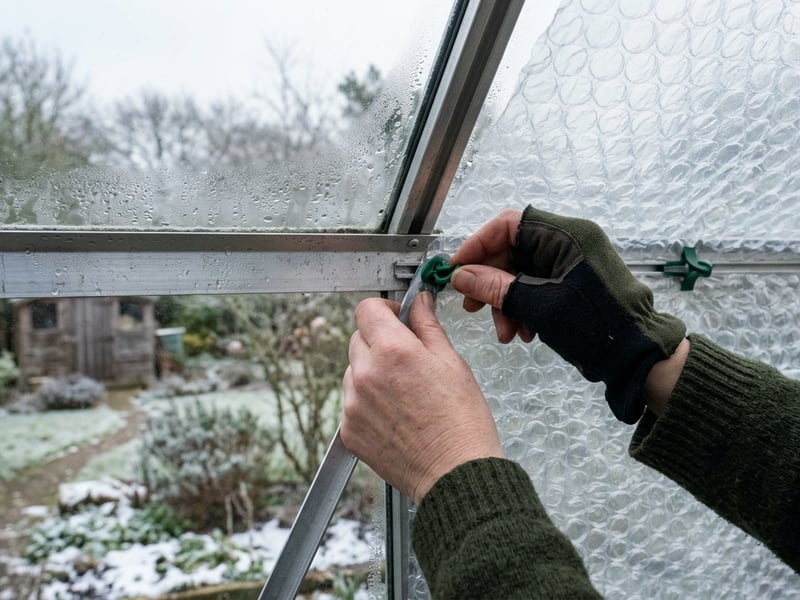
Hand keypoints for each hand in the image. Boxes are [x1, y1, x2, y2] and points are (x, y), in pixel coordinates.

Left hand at [341, 294, 503, 503]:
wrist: (455, 474)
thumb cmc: (461, 422)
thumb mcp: (452, 362)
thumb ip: (427, 326)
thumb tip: (419, 303)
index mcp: (392, 351)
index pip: (366, 309)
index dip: (384, 310)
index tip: (396, 319)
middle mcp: (366, 375)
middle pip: (358, 339)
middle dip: (379, 342)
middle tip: (407, 360)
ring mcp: (353, 404)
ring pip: (354, 371)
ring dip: (372, 373)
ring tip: (404, 394)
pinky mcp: (349, 430)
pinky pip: (352, 402)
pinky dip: (368, 403)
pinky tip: (396, 416)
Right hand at [450, 206, 685, 423]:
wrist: (637, 356)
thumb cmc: (595, 325)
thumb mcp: (538, 306)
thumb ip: (496, 288)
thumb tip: (461, 277)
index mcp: (567, 236)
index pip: (509, 225)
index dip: (478, 245)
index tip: (458, 269)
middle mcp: (570, 243)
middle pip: (513, 252)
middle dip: (490, 283)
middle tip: (472, 308)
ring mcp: (572, 264)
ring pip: (521, 275)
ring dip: (506, 303)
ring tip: (505, 332)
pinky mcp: (572, 285)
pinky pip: (536, 289)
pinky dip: (523, 309)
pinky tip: (523, 333)